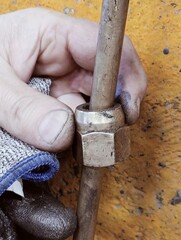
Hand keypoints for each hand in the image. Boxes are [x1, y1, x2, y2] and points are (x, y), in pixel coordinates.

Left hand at [0, 8, 146, 151]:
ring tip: (77, 138)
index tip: (130, 106)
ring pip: (93, 105)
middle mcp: (62, 59)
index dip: (126, 74)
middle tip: (102, 133)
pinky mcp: (56, 103)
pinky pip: (77, 120)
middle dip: (109, 109)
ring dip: (90, 126)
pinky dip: (77, 134)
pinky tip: (67, 140)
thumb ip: (23, 107)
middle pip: (106, 80)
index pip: (104, 47)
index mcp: (51, 35)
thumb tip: (62, 129)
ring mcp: (61, 83)